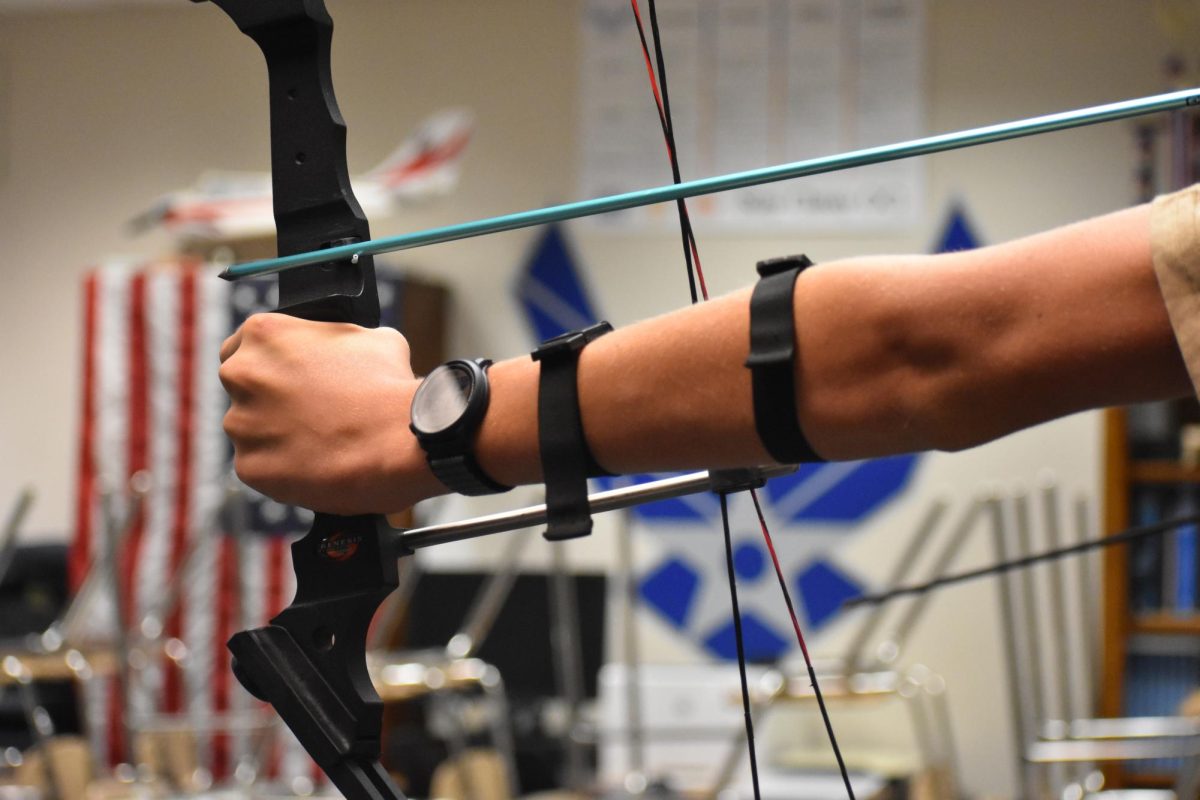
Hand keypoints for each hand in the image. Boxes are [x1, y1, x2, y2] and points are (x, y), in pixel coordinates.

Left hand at [219, 313, 441, 513]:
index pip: (242, 345)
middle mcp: (242, 374)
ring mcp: (242, 423)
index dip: (269, 364)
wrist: (402, 440)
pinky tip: (316, 463)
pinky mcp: (251, 467)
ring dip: (275, 436)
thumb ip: (334, 340)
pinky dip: (283, 468)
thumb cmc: (389, 387)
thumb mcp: (371, 338)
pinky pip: (260, 467)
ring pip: (250, 431)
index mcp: (264, 334)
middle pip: (241, 388)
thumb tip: (338, 350)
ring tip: (319, 443)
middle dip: (268, 400)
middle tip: (307, 412)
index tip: (288, 379)